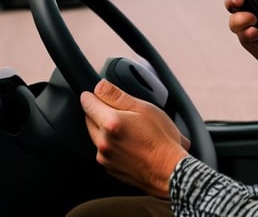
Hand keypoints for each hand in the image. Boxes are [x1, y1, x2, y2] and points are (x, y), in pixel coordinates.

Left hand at [80, 79, 189, 197]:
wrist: (170, 171)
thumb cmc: (162, 139)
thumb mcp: (144, 108)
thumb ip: (117, 96)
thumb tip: (99, 86)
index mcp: (110, 123)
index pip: (87, 103)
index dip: (93, 95)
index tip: (98, 94)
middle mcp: (102, 142)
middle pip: (89, 120)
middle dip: (100, 113)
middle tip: (122, 112)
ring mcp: (105, 158)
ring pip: (97, 137)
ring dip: (106, 130)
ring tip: (130, 130)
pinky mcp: (110, 169)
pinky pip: (105, 152)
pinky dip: (112, 145)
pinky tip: (131, 144)